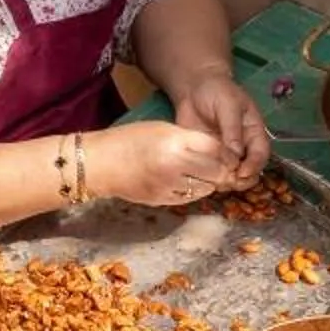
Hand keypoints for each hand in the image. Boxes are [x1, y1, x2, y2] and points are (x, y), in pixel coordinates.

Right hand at [90, 119, 238, 210]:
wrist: (100, 163)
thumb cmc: (130, 139)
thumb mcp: (163, 129)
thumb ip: (190, 140)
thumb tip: (217, 151)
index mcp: (175, 143)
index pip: (216, 149)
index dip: (226, 152)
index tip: (229, 153)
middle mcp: (175, 167)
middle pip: (216, 172)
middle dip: (222, 169)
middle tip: (220, 165)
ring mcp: (169, 187)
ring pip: (206, 188)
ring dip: (209, 181)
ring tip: (202, 173)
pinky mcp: (163, 201)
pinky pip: (190, 198)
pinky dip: (194, 191)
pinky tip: (187, 182)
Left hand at [176, 65, 269, 186]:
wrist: (193, 88)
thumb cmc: (217, 91)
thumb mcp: (228, 105)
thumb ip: (232, 130)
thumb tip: (235, 156)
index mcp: (253, 133)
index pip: (260, 154)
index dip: (254, 166)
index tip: (242, 173)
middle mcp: (242, 147)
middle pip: (249, 171)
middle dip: (241, 180)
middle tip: (227, 182)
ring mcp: (225, 154)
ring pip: (231, 176)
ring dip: (224, 182)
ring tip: (213, 181)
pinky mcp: (208, 157)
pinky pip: (211, 173)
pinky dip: (208, 179)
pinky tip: (201, 178)